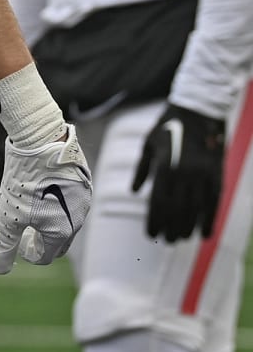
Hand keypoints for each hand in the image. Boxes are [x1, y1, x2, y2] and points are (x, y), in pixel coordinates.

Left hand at [0, 124, 91, 273]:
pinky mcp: (83, 182)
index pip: (45, 256)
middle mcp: (78, 219)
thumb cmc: (23, 181)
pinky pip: (71, 200)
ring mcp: (83, 199)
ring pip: (67, 220)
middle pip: (59, 241)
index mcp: (62, 232)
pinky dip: (57, 203)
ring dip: (50, 222)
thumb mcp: (7, 215)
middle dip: (41, 241)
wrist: (41, 140)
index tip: (17, 244)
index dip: (28, 254)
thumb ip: (4, 245)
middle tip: (24, 232)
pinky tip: (41, 190)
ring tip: (31, 211)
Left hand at [133, 102, 225, 242]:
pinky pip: (214, 202)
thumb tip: (134, 192)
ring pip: (196, 209)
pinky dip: (209, 219)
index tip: (150, 234)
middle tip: (166, 240)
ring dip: (188, 227)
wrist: (199, 110)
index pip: (158, 201)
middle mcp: (184, 172)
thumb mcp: (149, 144)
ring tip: (180, 239)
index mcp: (164, 165)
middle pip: (177, 209)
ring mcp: (202, 174)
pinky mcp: (217, 174)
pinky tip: (205, 234)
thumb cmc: (168, 127)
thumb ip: (142, 169)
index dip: (154, 220)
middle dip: (170, 227)